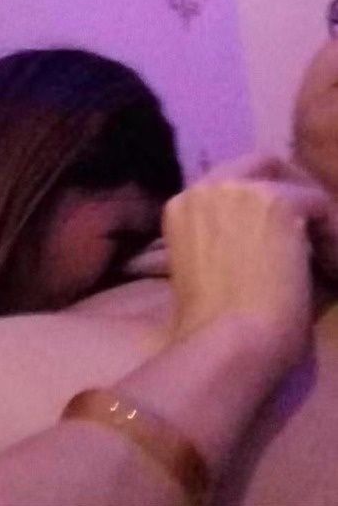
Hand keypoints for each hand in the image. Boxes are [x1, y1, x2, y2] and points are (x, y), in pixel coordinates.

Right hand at [162, 157, 330, 373]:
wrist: (228, 343)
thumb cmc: (213, 326)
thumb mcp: (206, 268)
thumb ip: (223, 237)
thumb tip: (263, 233)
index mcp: (181, 206)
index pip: (230, 180)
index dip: (261, 197)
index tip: (282, 227)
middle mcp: (205, 187)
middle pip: (260, 161)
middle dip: (291, 184)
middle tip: (312, 220)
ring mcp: (239, 189)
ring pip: (293, 180)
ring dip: (312, 209)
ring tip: (325, 246)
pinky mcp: (277, 201)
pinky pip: (318, 202)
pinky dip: (331, 229)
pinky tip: (331, 262)